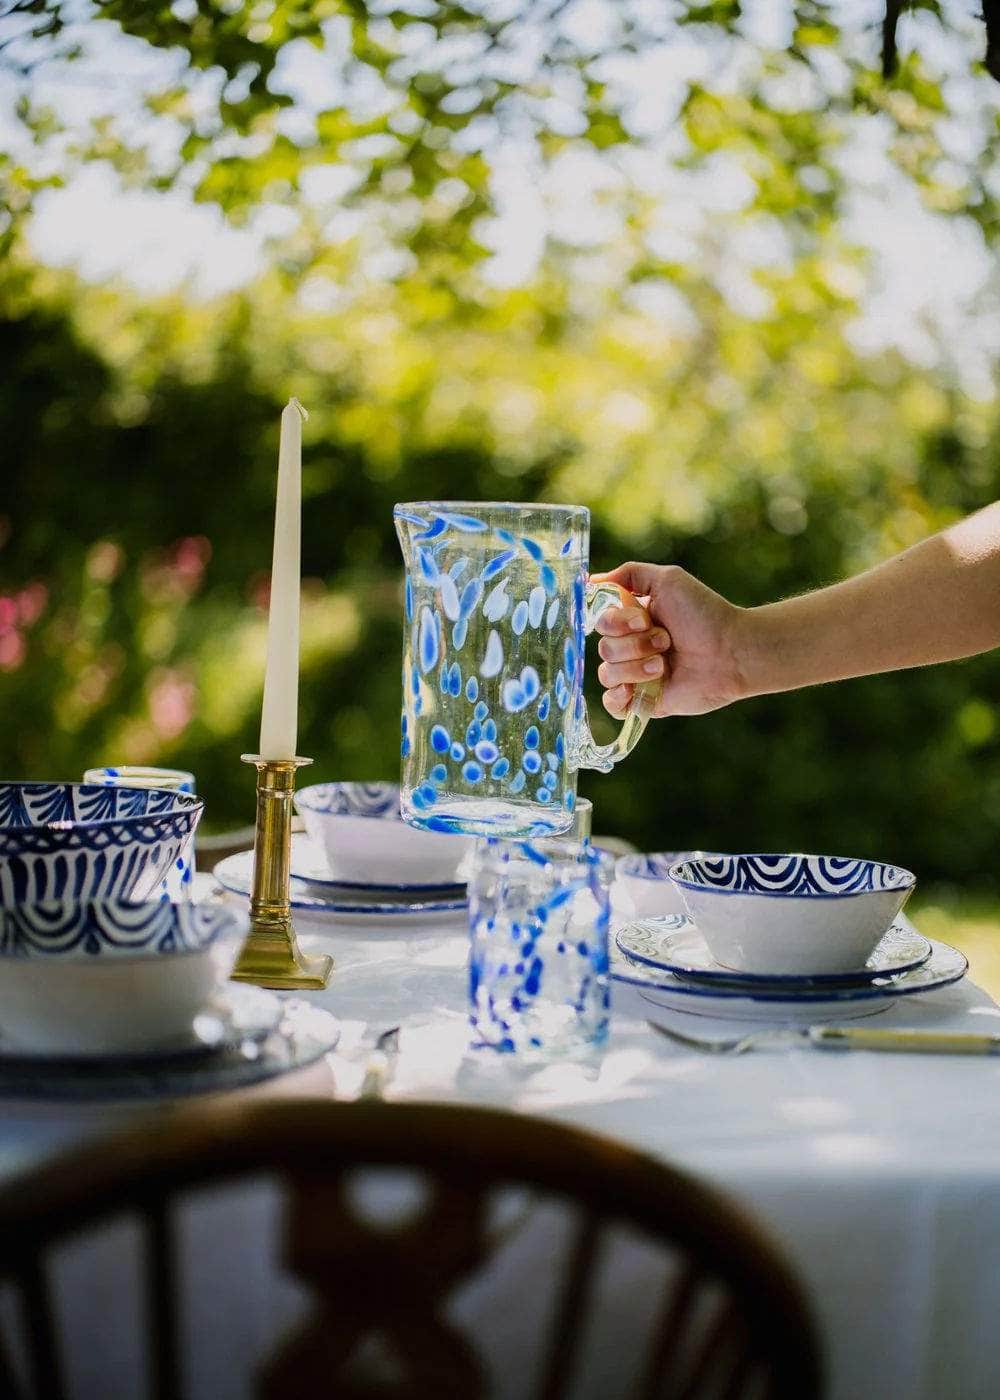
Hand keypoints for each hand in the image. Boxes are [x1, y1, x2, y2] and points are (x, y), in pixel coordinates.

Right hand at [591, 563, 747, 718]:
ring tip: (664, 666)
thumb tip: (591, 582)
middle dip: (635, 645)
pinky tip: (634, 689)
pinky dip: (617, 697)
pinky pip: (611, 704)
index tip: (644, 619)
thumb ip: (629, 574)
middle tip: (666, 641)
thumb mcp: (667, 580)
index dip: (617, 622)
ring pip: (607, 674)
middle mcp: (632, 647)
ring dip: (636, 667)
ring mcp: (637, 675)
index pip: (601, 622)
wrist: (731, 651)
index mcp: (633, 621)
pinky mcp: (645, 701)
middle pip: (604, 648)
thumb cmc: (704, 613)